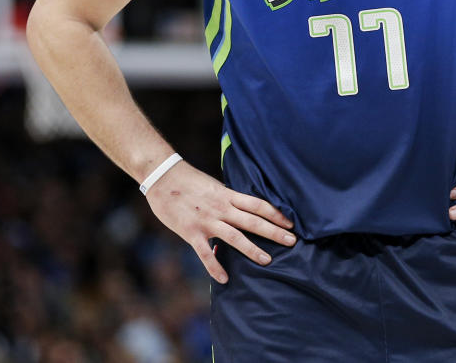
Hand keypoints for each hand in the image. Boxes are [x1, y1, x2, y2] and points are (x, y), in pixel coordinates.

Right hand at [143, 160, 294, 282]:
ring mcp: (207, 221)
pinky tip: (224, 279)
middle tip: (292, 242)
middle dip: (274, 232)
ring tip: (267, 260)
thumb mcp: (214, 185)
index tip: (290, 224)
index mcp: (228, 195)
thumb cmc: (188, 180)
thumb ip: (228, 198)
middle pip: (253, 221)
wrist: (162, 176)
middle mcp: (221, 208)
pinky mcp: (191, 232)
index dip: (276, 214)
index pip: (258, 205)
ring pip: (234, 237)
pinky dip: (215, 266)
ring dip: (252, 249)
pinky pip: (205, 253)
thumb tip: (243, 207)